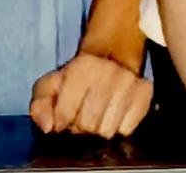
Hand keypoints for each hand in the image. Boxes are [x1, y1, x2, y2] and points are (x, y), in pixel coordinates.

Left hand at [30, 50, 153, 139]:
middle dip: (81, 126)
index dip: (62, 121)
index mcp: (81, 67)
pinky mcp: (145, 93)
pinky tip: (114, 114)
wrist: (111, 56)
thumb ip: (40, 105)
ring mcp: (129, 82)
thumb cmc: (76, 77)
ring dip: (100, 128)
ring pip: (107, 130)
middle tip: (83, 115)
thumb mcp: (50, 85)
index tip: (64, 117)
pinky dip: (118, 127)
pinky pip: (127, 129)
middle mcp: (108, 72)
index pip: (66, 115)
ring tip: (98, 115)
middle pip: (88, 125)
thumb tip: (47, 126)